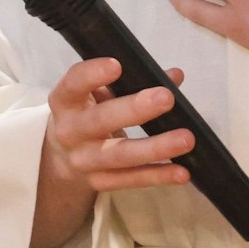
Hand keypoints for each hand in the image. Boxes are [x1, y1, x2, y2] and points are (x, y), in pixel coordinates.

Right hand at [30, 57, 192, 247]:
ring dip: (155, 147)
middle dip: (134, 109)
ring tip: (186, 139)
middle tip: (166, 98)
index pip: (74, 84)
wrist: (62, 156)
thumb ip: (132, 81)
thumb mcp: (97, 94)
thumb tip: (175, 76)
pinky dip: (158, 176)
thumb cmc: (87, 113)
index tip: (117, 65)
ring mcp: (83, 160)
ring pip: (120, 155)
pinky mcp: (98, 182)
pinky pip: (130, 179)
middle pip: (100, 120)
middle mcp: (69, 131)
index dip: (92, 74)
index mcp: (65, 101)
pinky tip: (182, 171)